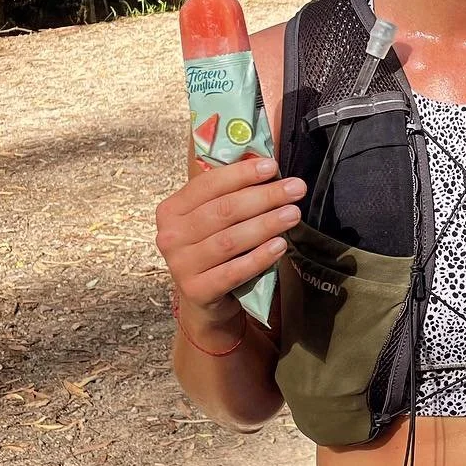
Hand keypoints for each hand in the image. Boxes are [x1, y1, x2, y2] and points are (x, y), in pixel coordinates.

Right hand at [154, 153, 305, 321]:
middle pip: (223, 211)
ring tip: (293, 214)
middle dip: (264, 197)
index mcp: (171, 210)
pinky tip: (280, 246)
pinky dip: (259, 257)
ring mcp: (180, 265)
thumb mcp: (214, 220)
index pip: (208, 184)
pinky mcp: (197, 290)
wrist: (205, 299)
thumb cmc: (215, 251)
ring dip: (266, 224)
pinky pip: (234, 271)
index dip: (242, 173)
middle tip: (296, 189)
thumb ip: (230, 195)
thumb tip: (267, 166)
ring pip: (230, 240)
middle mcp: (170, 236)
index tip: (273, 166)